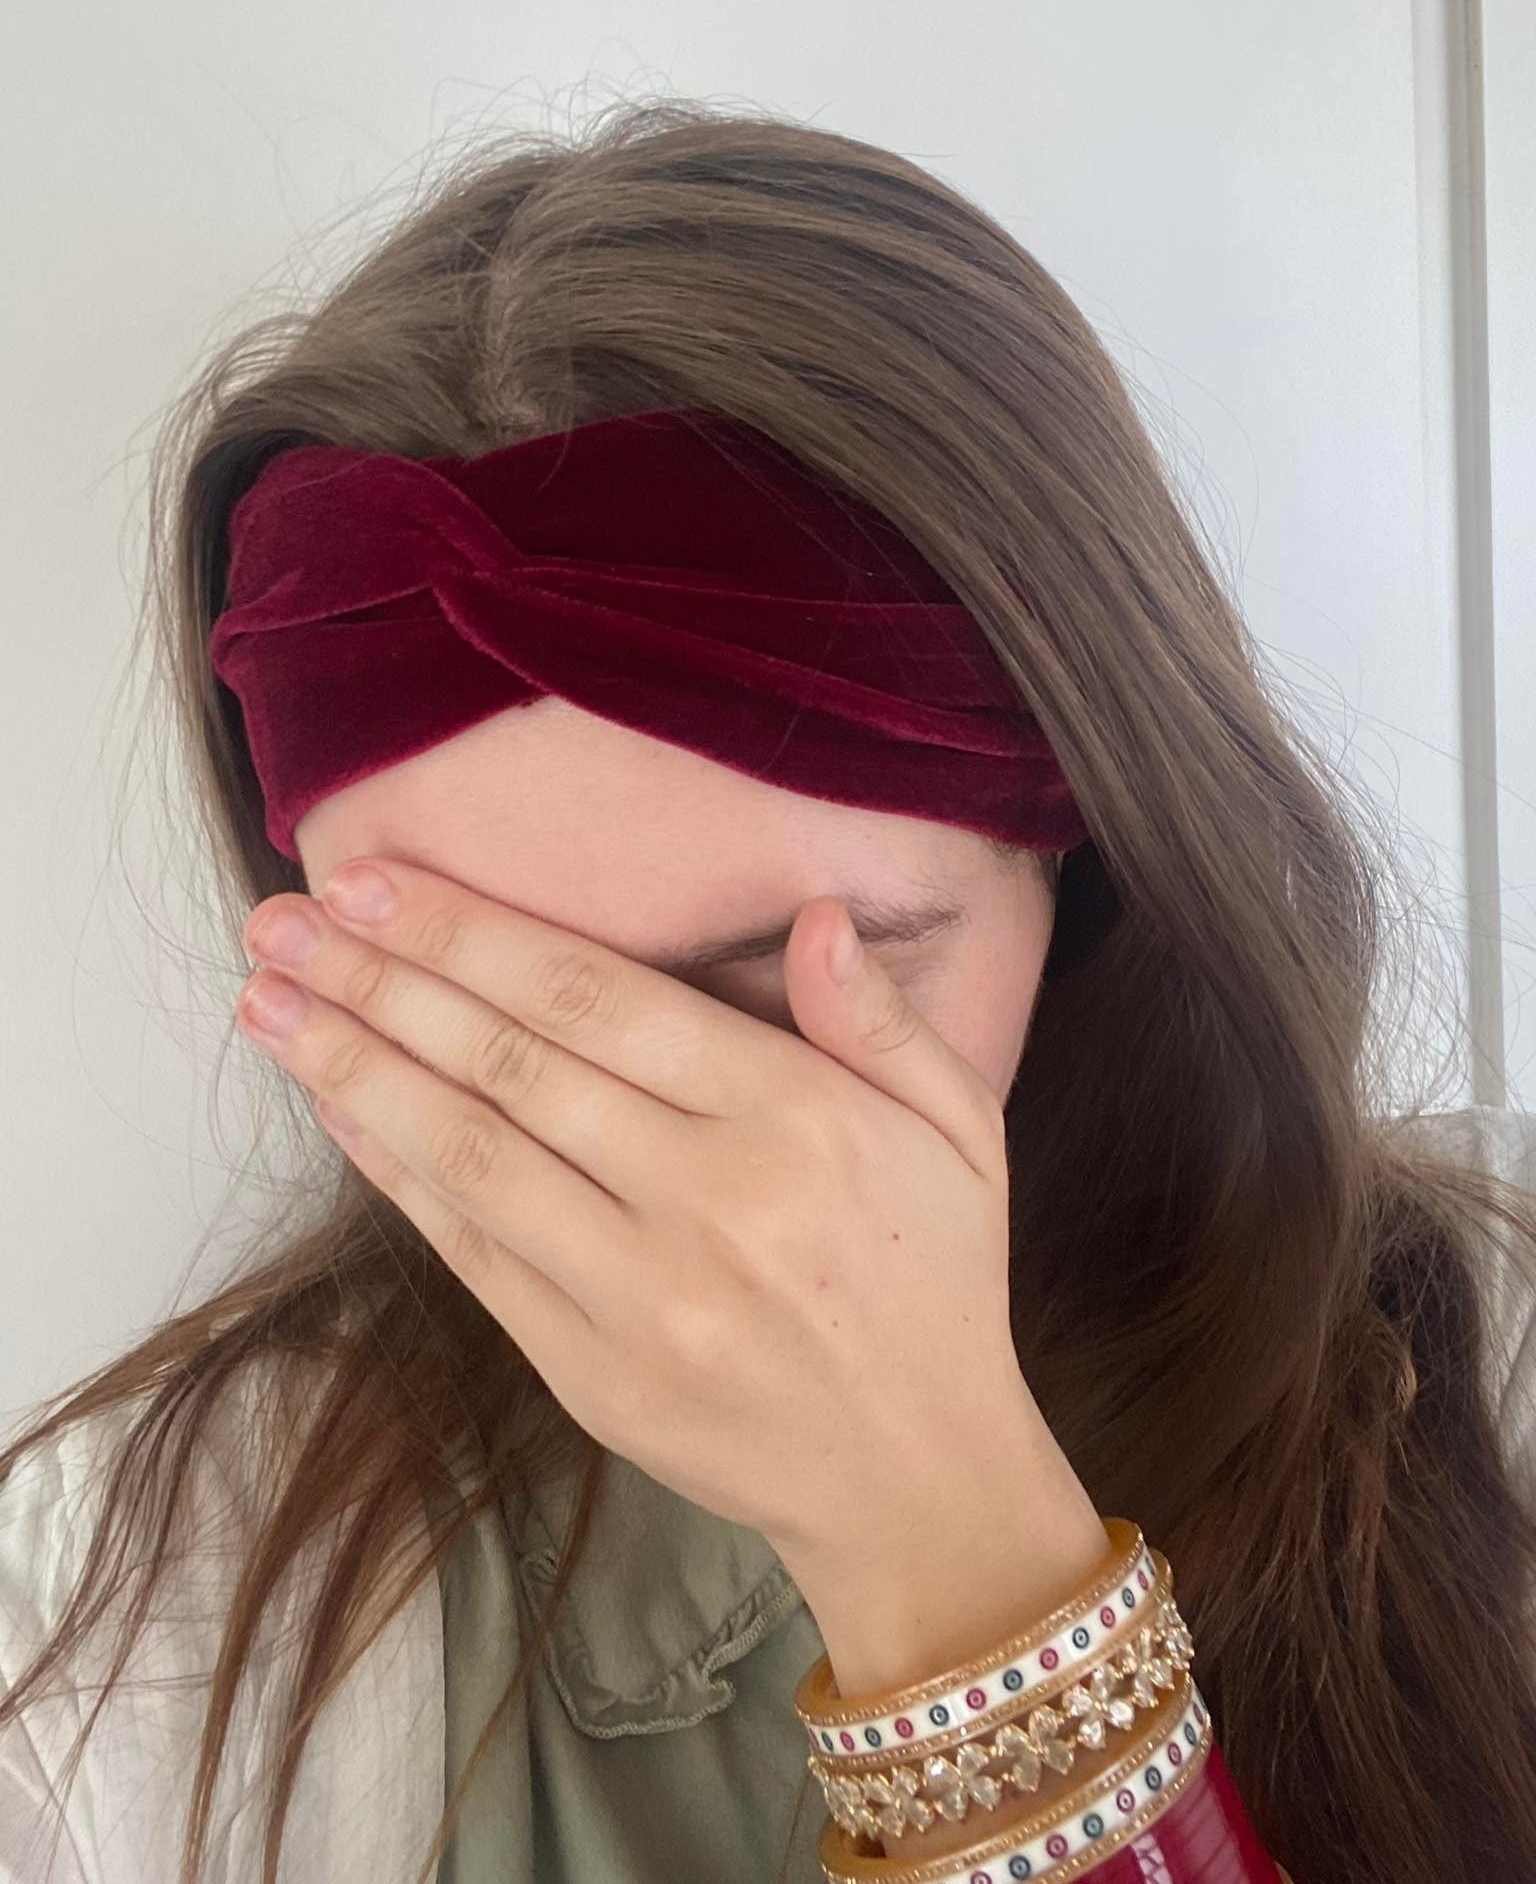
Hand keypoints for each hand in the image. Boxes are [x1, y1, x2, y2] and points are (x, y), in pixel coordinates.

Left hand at [234, 858, 1088, 1586]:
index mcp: (795, 1118)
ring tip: (266, 1002)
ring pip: (471, 1152)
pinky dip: (396, 1172)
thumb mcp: (958, 1127)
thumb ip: (879, 1018)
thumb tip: (812, 914)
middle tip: (279, 922)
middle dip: (381, 979)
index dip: (473, 933)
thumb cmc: (933, 1279)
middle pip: (511, 1063)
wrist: (913, 1476)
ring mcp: (640, 1296)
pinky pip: (471, 1253)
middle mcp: (710, 1201)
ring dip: (354, 1066)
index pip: (597, 999)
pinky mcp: (589, 1372)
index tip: (374, 880)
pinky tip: (337, 1105)